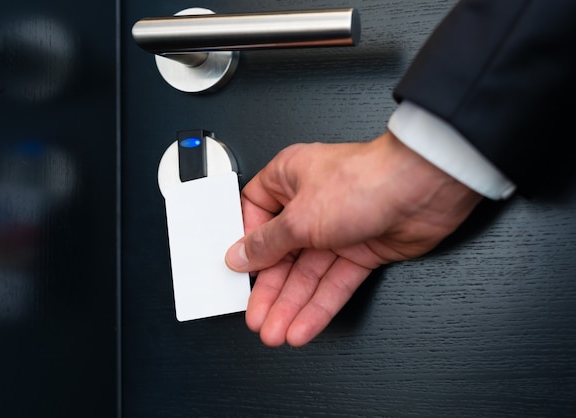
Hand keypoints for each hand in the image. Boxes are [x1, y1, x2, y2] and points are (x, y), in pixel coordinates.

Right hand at [225, 131, 481, 346]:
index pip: (256, 216)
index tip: (238, 272)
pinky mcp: (362, 251)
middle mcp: (312, 203)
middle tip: (257, 317)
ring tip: (275, 332)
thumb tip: (240, 254)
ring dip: (291, 305)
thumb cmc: (365, 180)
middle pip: (283, 254)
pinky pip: (334, 283)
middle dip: (270, 290)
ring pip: (308, 275)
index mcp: (289, 180)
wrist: (423, 189)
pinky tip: (303, 325)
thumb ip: (267, 243)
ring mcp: (338, 229)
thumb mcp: (299, 217)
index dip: (247, 247)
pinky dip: (319, 306)